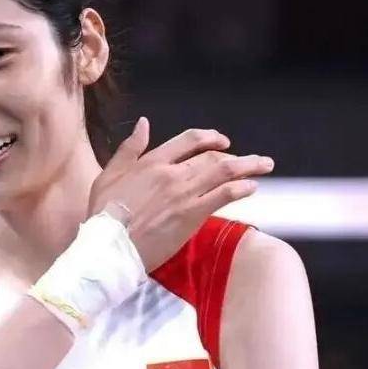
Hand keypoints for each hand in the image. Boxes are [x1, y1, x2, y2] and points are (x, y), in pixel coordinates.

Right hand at [88, 117, 273, 271]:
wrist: (108, 245)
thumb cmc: (103, 213)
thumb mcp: (109, 174)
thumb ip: (129, 148)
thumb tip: (143, 123)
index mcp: (151, 161)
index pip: (188, 140)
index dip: (210, 137)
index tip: (223, 142)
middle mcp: (171, 173)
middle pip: (212, 156)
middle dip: (237, 155)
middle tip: (254, 159)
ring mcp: (183, 194)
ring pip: (223, 172)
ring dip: (248, 166)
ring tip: (264, 166)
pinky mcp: (191, 215)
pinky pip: (223, 196)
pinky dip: (240, 189)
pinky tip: (252, 187)